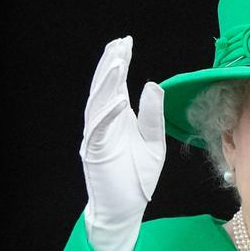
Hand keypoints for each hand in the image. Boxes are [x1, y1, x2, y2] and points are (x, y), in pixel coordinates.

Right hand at [79, 36, 165, 250]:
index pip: (116, 85)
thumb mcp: (153, 142)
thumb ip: (153, 115)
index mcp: (118, 119)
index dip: (119, 63)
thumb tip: (151, 84)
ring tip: (118, 62)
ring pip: (98, 104)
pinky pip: (100, 130)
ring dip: (107, 83)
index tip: (126, 42)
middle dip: (111, 65)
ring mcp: (98, 138)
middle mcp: (104, 124)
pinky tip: (118, 99)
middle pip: (104, 89)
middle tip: (120, 43)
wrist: (126, 208)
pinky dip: (108, 114)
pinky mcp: (96, 153)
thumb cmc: (137, 177)